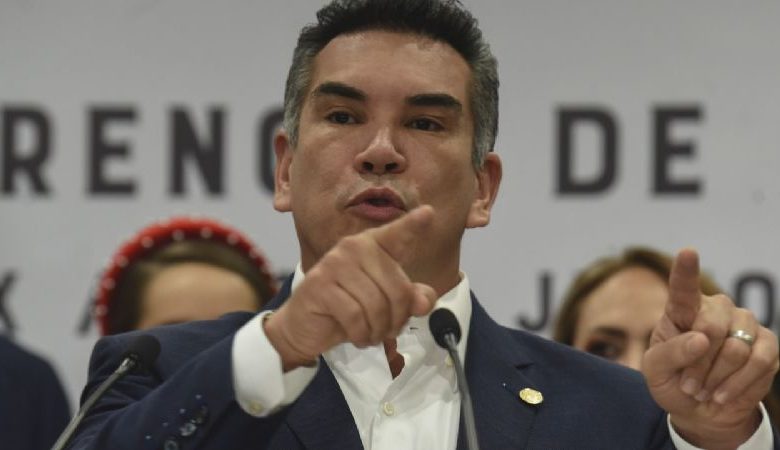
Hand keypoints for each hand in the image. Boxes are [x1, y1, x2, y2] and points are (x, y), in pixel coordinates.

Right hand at [264, 206, 437, 369]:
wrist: (304, 327)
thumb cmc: (347, 310)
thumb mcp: (384, 305)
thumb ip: (409, 299)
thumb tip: (423, 302)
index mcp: (372, 246)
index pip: (397, 234)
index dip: (413, 225)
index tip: (429, 212)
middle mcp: (353, 248)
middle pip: (397, 288)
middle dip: (397, 319)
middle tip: (389, 331)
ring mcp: (334, 264)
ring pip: (377, 305)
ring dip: (379, 329)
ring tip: (372, 334)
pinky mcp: (320, 285)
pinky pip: (355, 316)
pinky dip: (361, 333)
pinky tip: (359, 336)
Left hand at [642, 248, 778, 448]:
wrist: (700, 408)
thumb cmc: (673, 381)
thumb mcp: (656, 370)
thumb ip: (671, 353)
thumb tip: (701, 339)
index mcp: (681, 310)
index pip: (683, 287)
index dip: (686, 270)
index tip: (687, 252)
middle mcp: (715, 309)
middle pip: (711, 326)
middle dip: (698, 364)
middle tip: (689, 385)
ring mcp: (743, 323)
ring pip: (736, 347)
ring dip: (717, 377)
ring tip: (704, 390)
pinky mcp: (767, 344)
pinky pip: (759, 361)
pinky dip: (738, 383)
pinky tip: (722, 394)